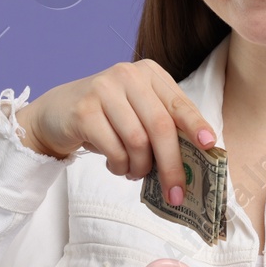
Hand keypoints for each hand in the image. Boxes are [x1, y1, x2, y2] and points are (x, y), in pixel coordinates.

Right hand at [15, 60, 217, 207]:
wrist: (55, 115)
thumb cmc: (107, 118)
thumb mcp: (138, 113)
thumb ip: (163, 126)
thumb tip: (194, 161)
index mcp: (148, 73)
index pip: (178, 103)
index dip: (196, 125)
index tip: (209, 146)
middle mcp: (127, 75)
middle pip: (160, 126)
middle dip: (172, 164)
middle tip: (176, 193)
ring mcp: (103, 90)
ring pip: (138, 141)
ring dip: (140, 167)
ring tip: (134, 172)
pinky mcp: (84, 110)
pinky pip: (114, 149)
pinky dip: (119, 167)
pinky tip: (117, 167)